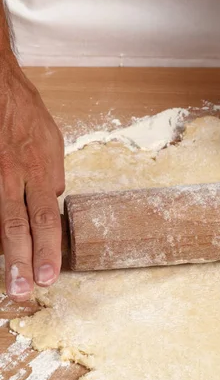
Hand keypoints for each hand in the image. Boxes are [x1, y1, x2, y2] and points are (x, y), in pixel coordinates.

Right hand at [0, 57, 64, 300]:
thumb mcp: (53, 144)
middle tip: (25, 292)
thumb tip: (52, 202)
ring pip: (0, 221)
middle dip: (24, 262)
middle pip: (21, 226)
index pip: (48, 218)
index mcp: (41, 170)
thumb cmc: (27, 115)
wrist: (0, 87)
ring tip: (8, 282)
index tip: (50, 275)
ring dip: (5, 254)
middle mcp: (16, 176)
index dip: (49, 250)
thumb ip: (52, 176)